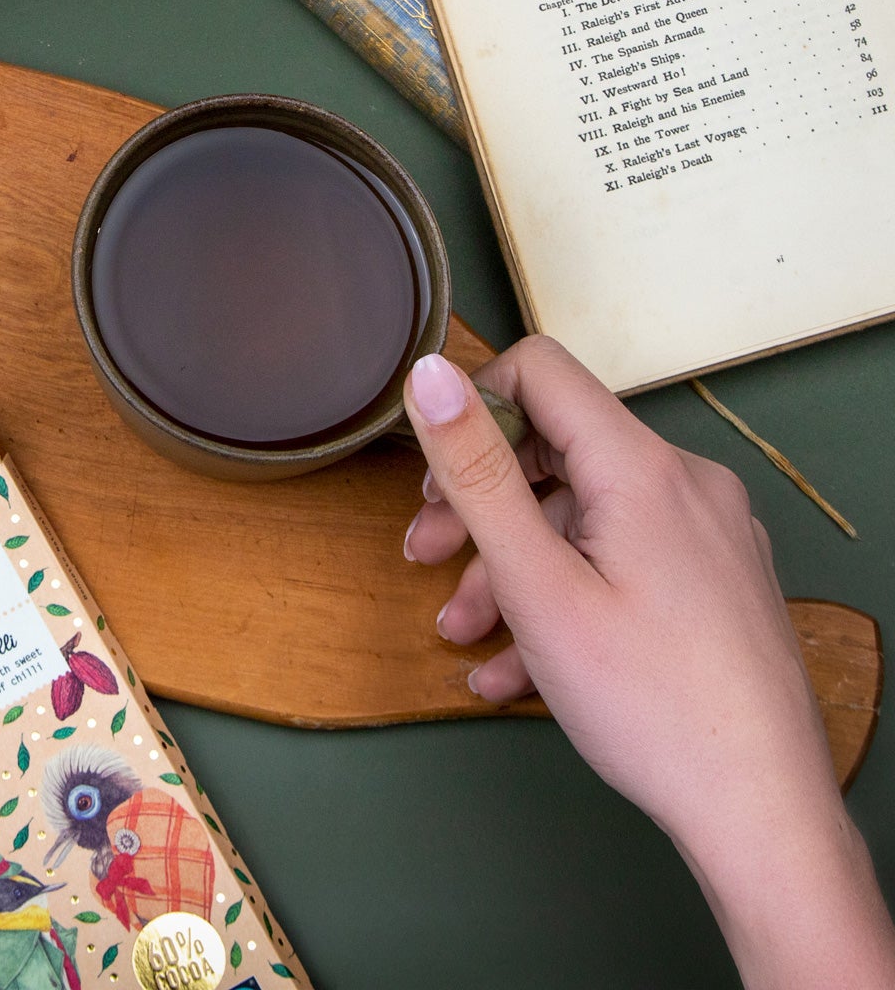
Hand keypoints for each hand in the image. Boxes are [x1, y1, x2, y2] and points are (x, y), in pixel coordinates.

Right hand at [402, 336, 894, 989]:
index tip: (438, 479)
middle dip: (480, 502)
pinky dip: (565, 594)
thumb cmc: (647, 702)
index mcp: (642, 467)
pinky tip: (517, 666)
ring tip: (463, 631)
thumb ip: (477, 472)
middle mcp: (685, 483)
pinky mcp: (717, 581)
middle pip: (558, 450)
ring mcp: (708, 534)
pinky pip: (622, 560)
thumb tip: (430, 371)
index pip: (540, 371)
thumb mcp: (536, 583)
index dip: (475, 409)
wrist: (762, 815)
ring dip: (512, 564)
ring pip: (585, 518)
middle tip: (424, 556)